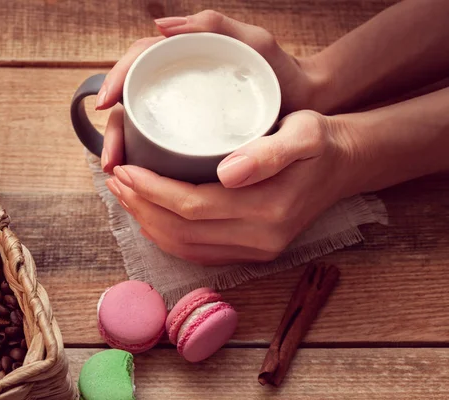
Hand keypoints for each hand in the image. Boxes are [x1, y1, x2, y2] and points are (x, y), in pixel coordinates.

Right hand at [98, 10, 321, 172]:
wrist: (310, 106)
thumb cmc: (284, 71)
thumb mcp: (254, 42)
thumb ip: (214, 25)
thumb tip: (159, 27)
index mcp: (184, 58)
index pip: (138, 64)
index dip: (116, 80)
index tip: (106, 106)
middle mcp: (179, 84)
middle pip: (132, 103)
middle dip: (115, 132)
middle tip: (113, 162)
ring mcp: (185, 112)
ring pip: (142, 129)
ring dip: (125, 151)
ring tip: (122, 176)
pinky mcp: (193, 137)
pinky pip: (160, 148)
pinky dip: (146, 165)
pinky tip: (143, 184)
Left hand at [105, 111, 355, 264]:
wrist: (342, 167)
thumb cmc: (318, 143)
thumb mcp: (304, 133)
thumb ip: (268, 153)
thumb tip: (226, 173)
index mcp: (268, 209)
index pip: (191, 206)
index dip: (151, 190)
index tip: (125, 169)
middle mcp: (259, 239)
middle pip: (180, 231)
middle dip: (140, 207)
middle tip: (116, 180)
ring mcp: (256, 251)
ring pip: (185, 247)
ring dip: (147, 223)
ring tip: (125, 196)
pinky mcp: (252, 253)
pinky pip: (198, 253)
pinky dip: (167, 238)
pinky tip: (151, 217)